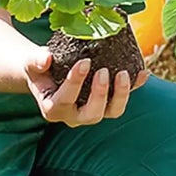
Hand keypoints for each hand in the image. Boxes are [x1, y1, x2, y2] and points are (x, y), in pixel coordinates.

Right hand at [24, 50, 144, 126]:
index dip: (75, 83)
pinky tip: (143, 72)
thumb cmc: (40, 69)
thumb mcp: (32, 64)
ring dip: (122, 95)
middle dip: (100, 94)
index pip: (65, 100)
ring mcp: (95, 111)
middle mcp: (75, 116)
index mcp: (53, 109)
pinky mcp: (109, 103)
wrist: (49, 73)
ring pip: (112, 112)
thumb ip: (35, 60)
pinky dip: (136, 87)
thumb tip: (45, 59)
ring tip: (124, 74)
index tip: (84, 62)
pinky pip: (125, 98)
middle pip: (92, 114)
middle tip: (104, 71)